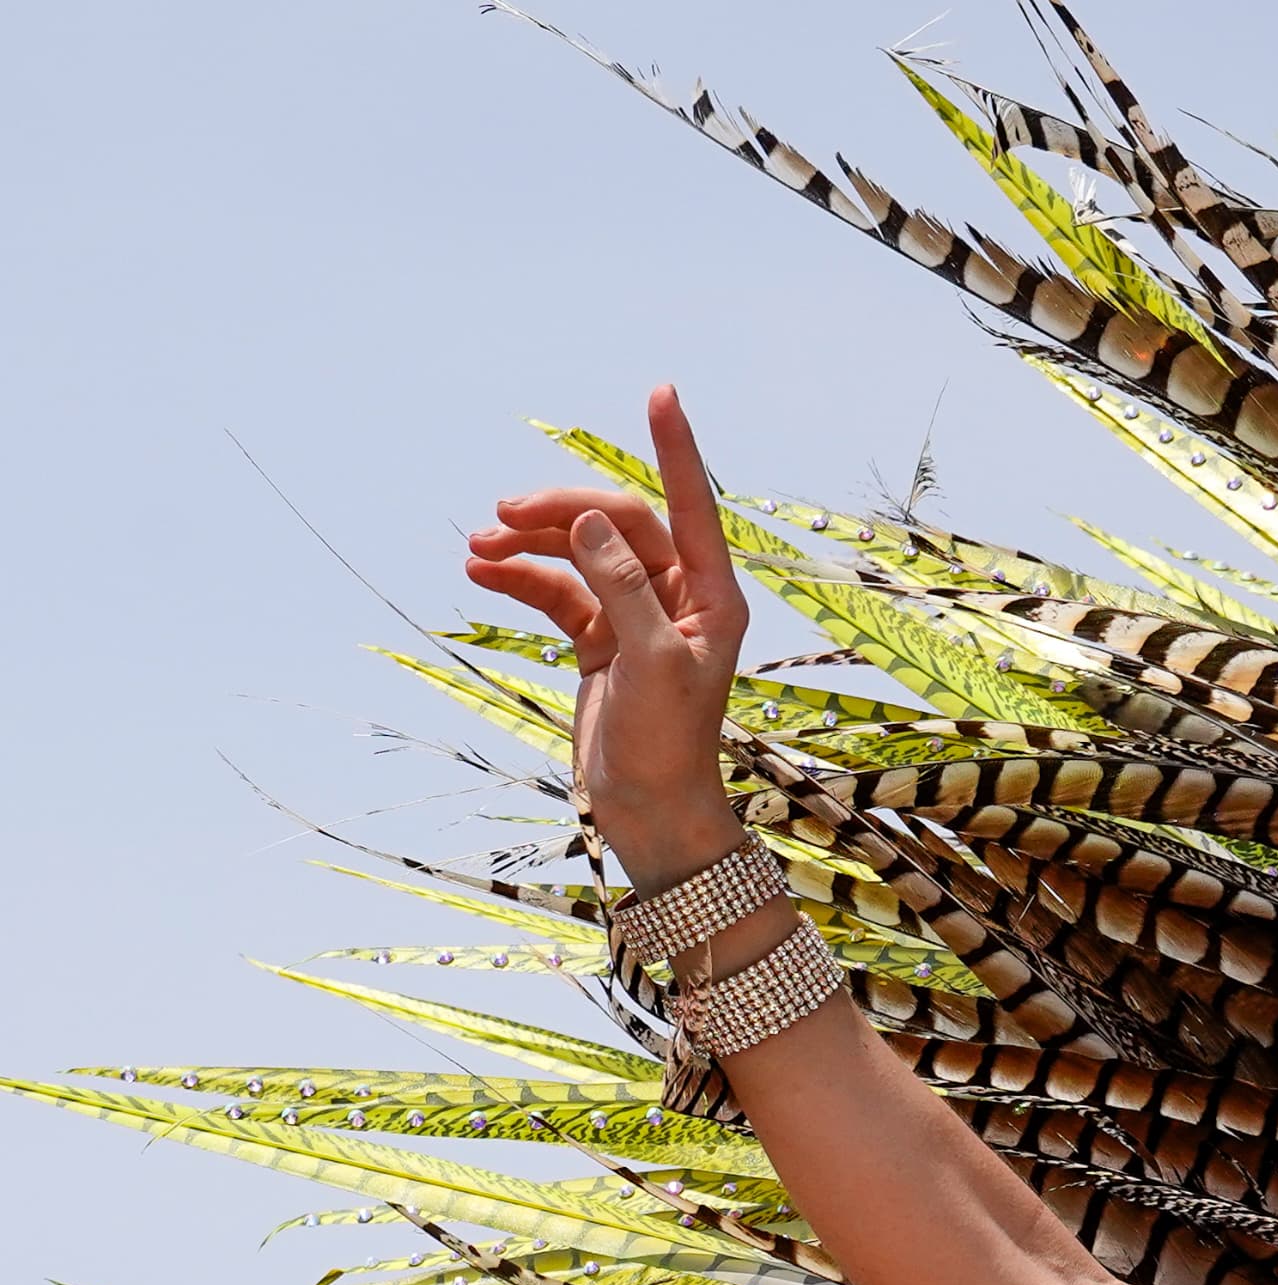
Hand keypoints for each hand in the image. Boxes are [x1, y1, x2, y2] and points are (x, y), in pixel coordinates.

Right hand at [464, 385, 755, 891]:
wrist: (649, 811)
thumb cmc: (666, 744)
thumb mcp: (650, 663)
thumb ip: (622, 587)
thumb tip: (588, 522)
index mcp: (712, 596)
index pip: (691, 503)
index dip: (674, 447)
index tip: (660, 391)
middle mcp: (679, 597)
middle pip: (614, 523)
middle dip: (556, 511)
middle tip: (499, 513)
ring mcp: (636, 615)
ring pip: (578, 553)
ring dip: (528, 542)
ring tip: (476, 545)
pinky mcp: (600, 639)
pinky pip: (556, 589)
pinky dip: (520, 576)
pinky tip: (480, 569)